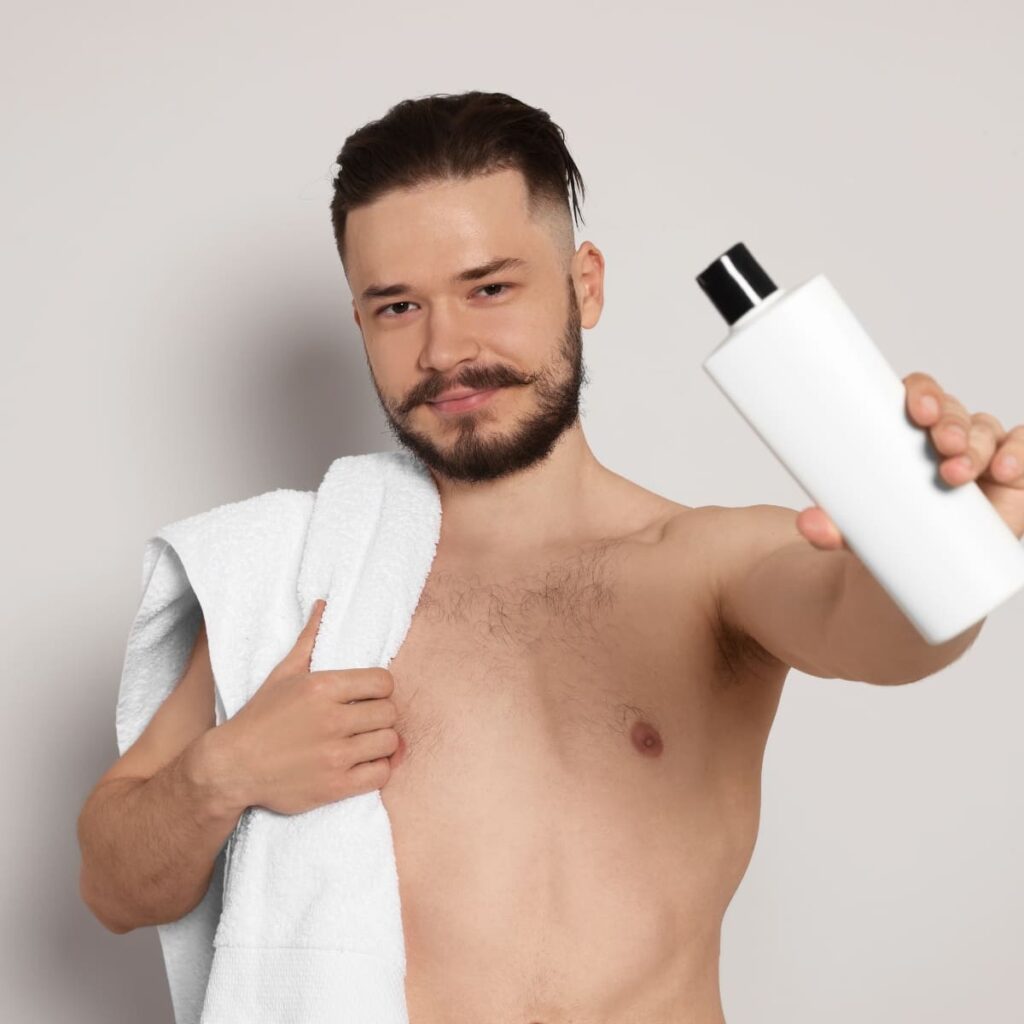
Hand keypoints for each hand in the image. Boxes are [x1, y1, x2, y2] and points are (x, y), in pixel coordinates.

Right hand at [212, 599, 400, 814]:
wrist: (231, 767)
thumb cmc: (260, 717)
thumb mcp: (283, 673)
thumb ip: (310, 639)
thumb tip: (324, 604)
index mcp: (322, 688)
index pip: (383, 682)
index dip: (380, 688)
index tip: (369, 696)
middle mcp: (332, 720)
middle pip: (389, 712)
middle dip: (381, 714)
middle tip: (366, 719)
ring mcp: (335, 755)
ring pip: (389, 742)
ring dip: (382, 742)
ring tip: (366, 740)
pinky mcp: (335, 786)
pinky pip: (381, 774)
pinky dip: (378, 769)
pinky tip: (363, 763)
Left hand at [796, 371, 1023, 550]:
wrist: (918, 566)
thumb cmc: (887, 529)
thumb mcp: (856, 530)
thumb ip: (832, 529)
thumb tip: (808, 524)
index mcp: (907, 431)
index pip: (918, 394)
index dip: (921, 393)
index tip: (916, 410)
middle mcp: (947, 433)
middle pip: (953, 412)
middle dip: (949, 425)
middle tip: (940, 446)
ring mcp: (983, 452)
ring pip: (985, 431)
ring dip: (976, 445)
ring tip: (957, 471)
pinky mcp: (1013, 476)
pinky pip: (1021, 451)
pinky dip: (1017, 453)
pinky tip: (1005, 468)